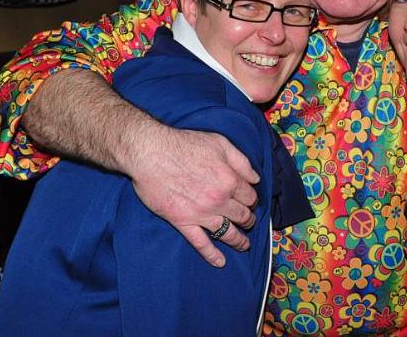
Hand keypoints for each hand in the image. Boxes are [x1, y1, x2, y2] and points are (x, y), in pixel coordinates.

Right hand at [129, 125, 259, 266]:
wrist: (150, 153)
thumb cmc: (184, 144)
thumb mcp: (220, 143)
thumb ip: (241, 161)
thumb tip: (256, 178)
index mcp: (230, 180)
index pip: (250, 196)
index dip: (252, 199)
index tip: (250, 201)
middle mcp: (219, 200)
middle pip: (243, 216)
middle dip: (249, 220)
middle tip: (249, 221)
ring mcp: (201, 214)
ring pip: (227, 233)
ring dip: (239, 241)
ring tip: (244, 245)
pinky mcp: (183, 222)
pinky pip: (201, 243)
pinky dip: (212, 255)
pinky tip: (220, 262)